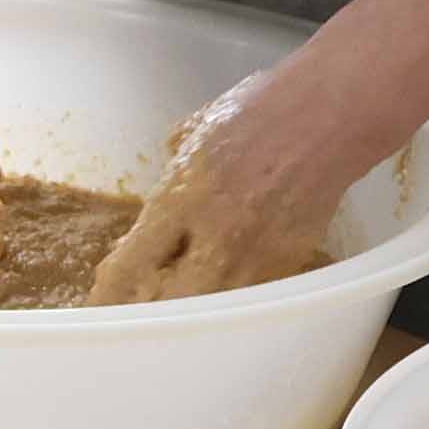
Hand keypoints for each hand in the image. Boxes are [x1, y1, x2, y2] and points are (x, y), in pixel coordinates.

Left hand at [86, 66, 376, 304]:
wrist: (330, 116)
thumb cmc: (260, 111)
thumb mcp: (196, 131)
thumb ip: (174, 169)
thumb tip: (161, 195)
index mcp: (181, 198)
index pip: (130, 267)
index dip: (109, 295)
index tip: (99, 304)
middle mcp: (215, 237)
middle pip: (167, 304)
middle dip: (146, 314)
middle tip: (134, 317)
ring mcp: (256, 257)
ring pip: (210, 310)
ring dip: (189, 312)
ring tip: (175, 312)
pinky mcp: (288, 265)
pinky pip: (249, 295)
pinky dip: (230, 297)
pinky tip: (222, 288)